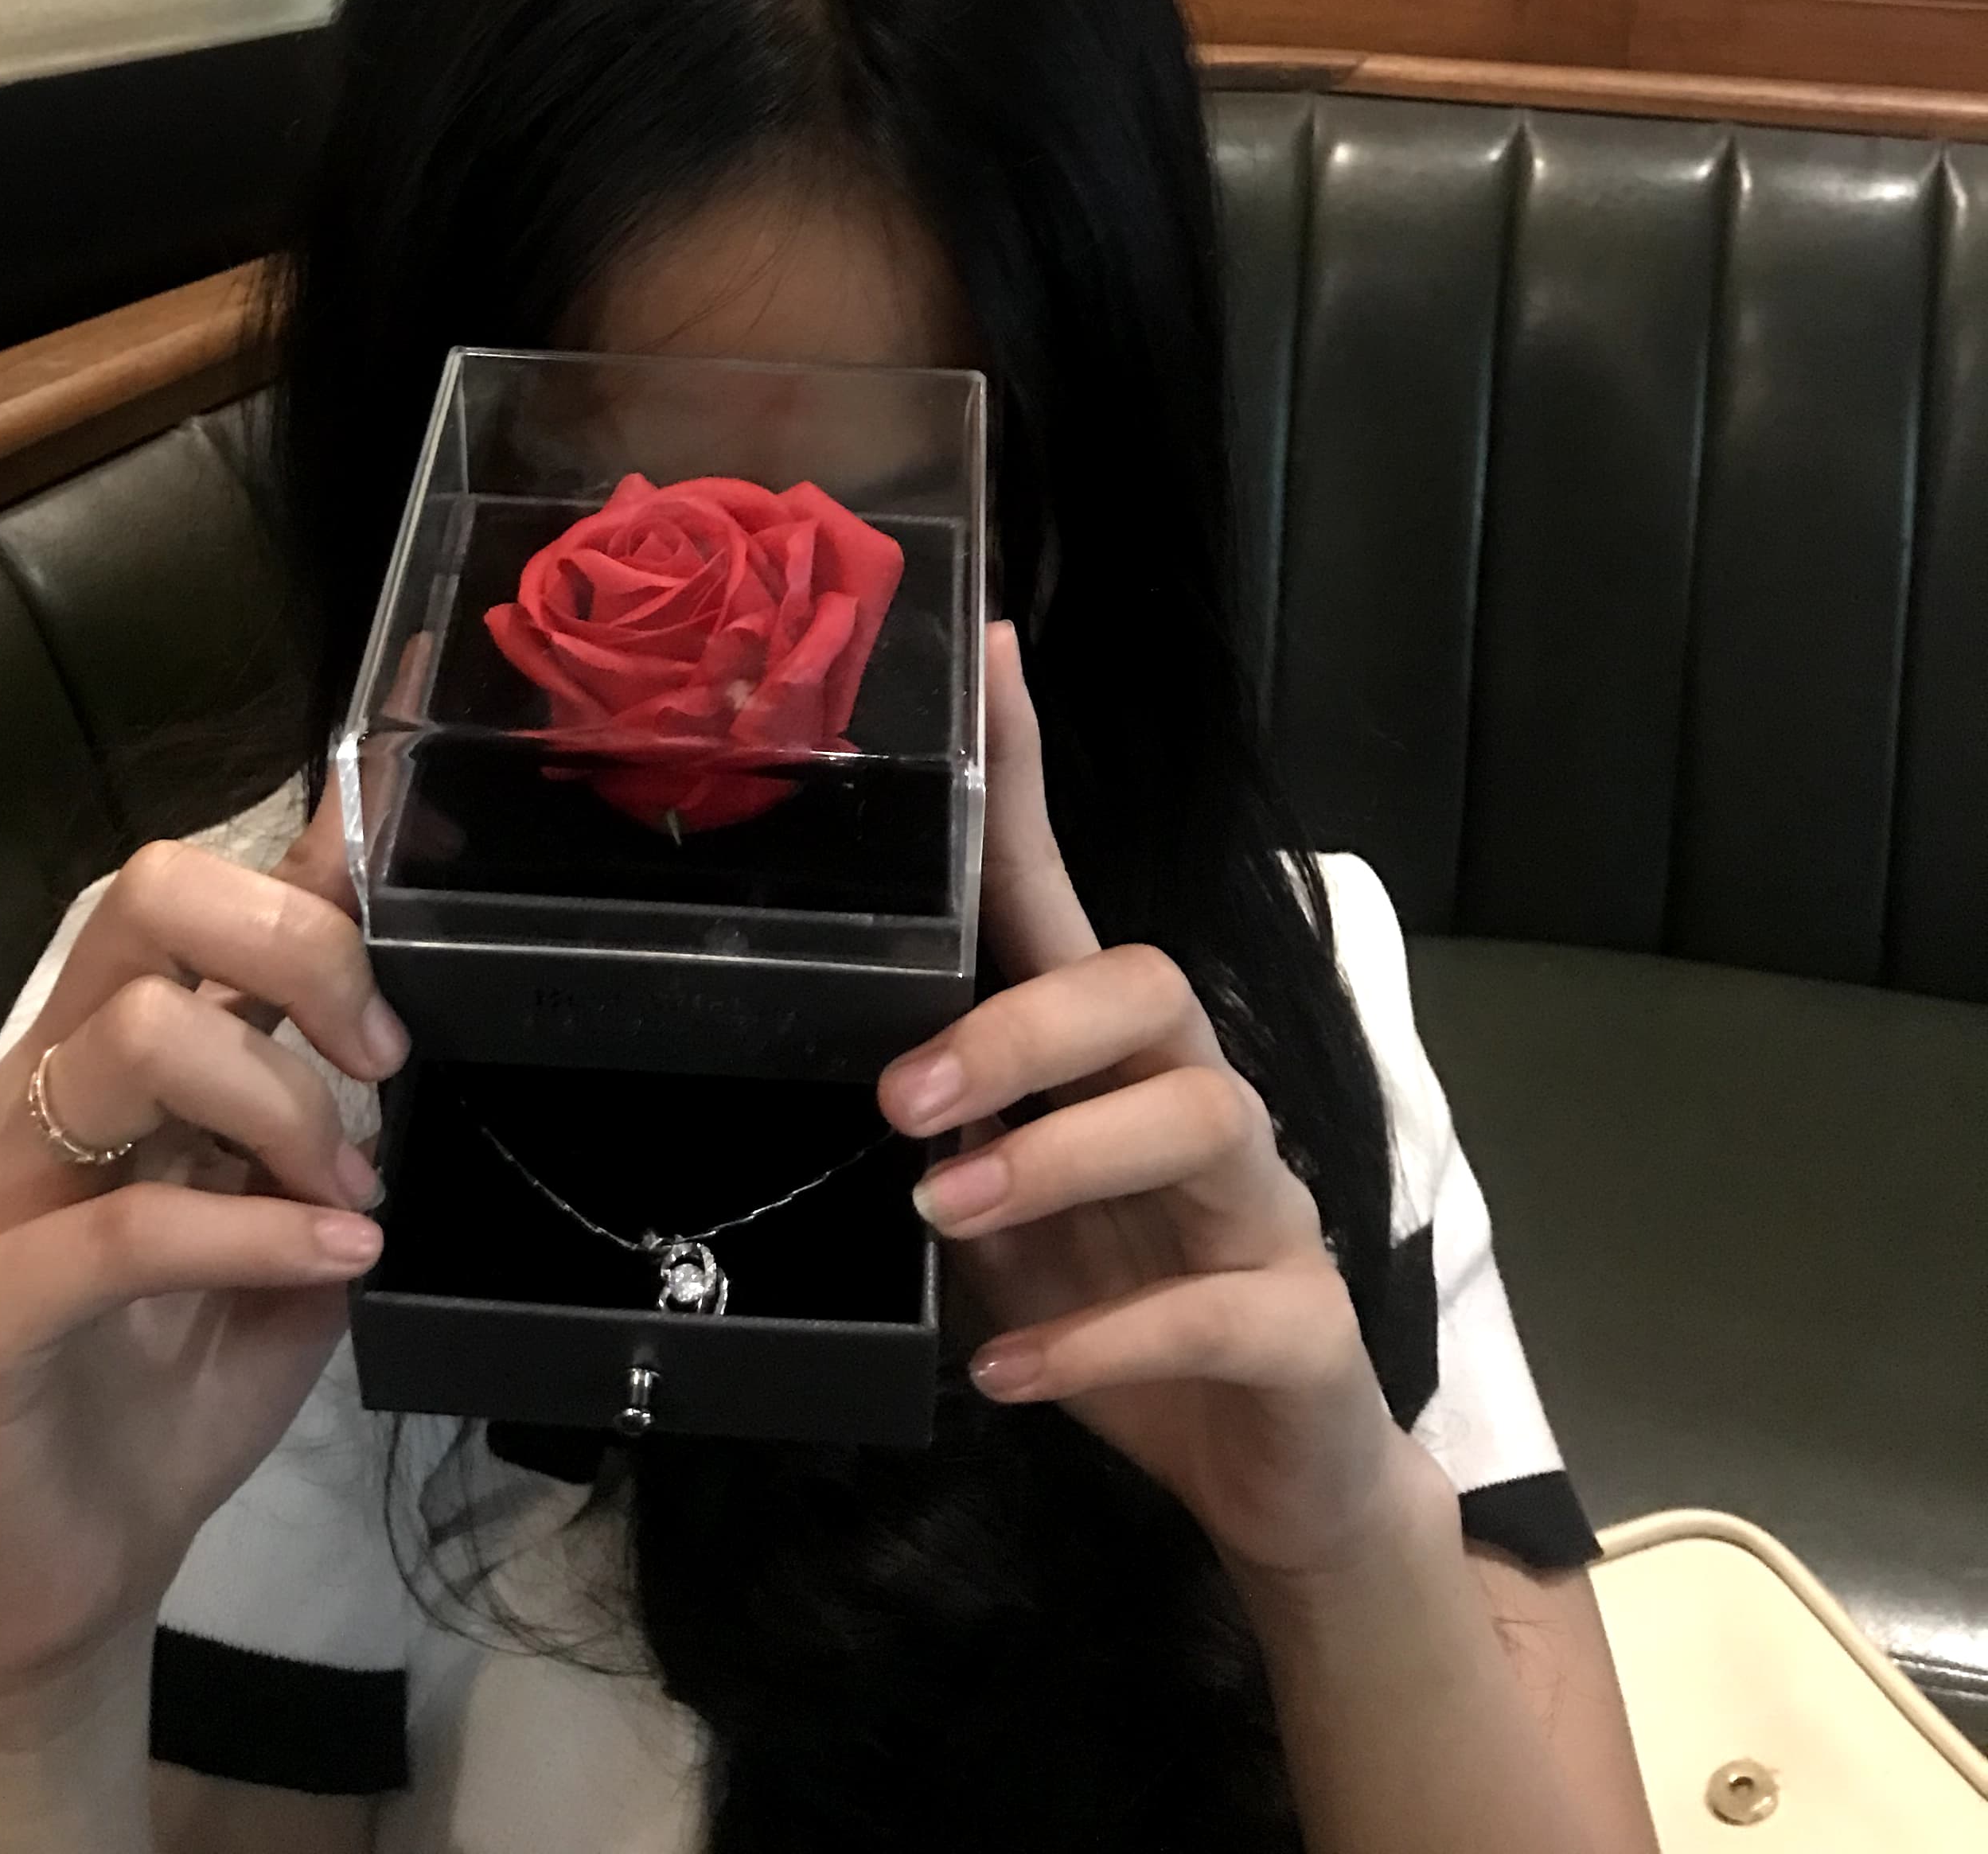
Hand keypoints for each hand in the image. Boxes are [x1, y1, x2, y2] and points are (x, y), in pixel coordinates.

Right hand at [0, 778, 404, 1705]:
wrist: (60, 1589)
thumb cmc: (175, 1398)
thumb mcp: (287, 1229)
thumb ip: (327, 1121)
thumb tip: (409, 1018)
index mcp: (112, 1055)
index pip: (192, 900)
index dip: (302, 859)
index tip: (403, 862)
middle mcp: (41, 1087)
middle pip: (148, 904)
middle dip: (298, 947)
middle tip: (379, 1054)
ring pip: (142, 1039)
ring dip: (284, 1101)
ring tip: (351, 1191)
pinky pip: (121, 1227)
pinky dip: (252, 1231)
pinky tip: (335, 1253)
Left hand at [878, 626, 1406, 1584]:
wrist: (1275, 1474)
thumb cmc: (1124, 1310)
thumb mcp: (1009, 1212)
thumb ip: (945, 1128)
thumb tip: (825, 1054)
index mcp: (1113, 1064)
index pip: (1064, 892)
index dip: (1027, 774)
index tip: (989, 655)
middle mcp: (1202, 1101)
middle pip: (1145, 987)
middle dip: (1022, 1026)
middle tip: (903, 1098)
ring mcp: (1265, 1208)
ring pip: (1203, 1118)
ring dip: (1060, 1161)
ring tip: (947, 1215)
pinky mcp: (1304, 1324)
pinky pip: (1222, 1309)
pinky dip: (1103, 1343)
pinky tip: (1009, 1374)